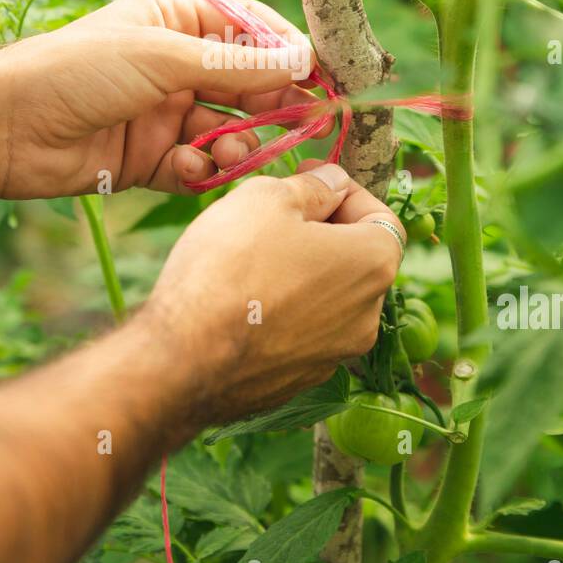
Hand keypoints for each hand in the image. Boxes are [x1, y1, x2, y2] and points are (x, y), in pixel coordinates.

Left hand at [0, 0, 328, 199]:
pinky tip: (189, 170)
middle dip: (272, 105)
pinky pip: (197, 166)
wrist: (5, 129)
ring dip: (235, 142)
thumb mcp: (162, 58)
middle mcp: (175, 66)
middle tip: (303, 124)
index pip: (250, 31)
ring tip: (228, 151)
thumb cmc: (77, 70)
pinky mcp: (150, 160)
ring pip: (227, 129)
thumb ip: (235, 66)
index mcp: (176, 22)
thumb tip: (303, 60)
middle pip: (247, 85)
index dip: (288, 52)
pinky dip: (200, 170)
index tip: (324, 76)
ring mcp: (164, 114)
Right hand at [143, 162, 403, 426]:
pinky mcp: (297, 383)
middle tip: (275, 215)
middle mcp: (366, 318)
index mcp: (373, 266)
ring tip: (251, 257)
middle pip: (354, 260)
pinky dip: (281, 312)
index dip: (345, 191)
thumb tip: (331, 184)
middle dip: (322, 231)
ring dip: (300, 273)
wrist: (181, 360)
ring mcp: (333, 357)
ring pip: (326, 300)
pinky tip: (241, 301)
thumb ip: (312, 187)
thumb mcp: (267, 198)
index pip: (381, 217)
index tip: (309, 179)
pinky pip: (298, 334)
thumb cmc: (229, 268)